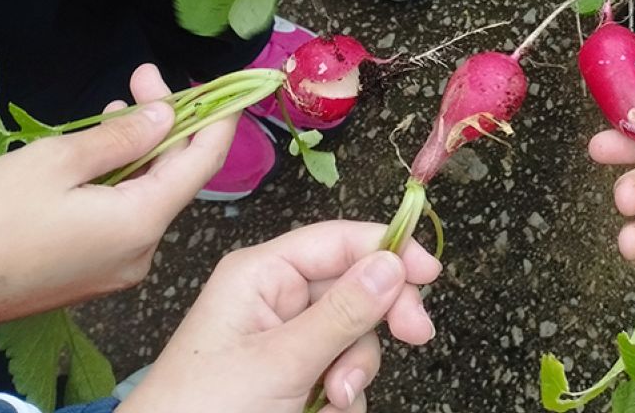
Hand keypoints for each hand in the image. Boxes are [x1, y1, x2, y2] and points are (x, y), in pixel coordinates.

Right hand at [0, 65, 232, 381]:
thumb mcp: (56, 161)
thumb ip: (122, 137)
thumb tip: (168, 117)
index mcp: (141, 223)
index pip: (203, 163)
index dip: (216, 119)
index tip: (221, 82)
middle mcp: (141, 253)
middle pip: (174, 178)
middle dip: (165, 124)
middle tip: (141, 77)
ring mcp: (115, 268)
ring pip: (145, 197)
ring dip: (138, 150)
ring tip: (117, 105)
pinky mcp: (89, 275)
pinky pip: (121, 219)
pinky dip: (118, 181)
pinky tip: (97, 152)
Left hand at [119, 222, 440, 412]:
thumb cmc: (203, 410)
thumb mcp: (281, 361)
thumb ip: (342, 313)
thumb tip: (393, 262)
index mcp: (261, 274)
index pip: (338, 240)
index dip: (389, 249)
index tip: (431, 274)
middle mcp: (274, 298)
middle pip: (355, 287)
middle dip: (378, 320)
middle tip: (416, 337)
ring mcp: (285, 339)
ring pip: (354, 335)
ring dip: (356, 369)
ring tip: (333, 399)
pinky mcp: (291, 375)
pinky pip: (341, 370)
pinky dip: (343, 393)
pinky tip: (323, 410)